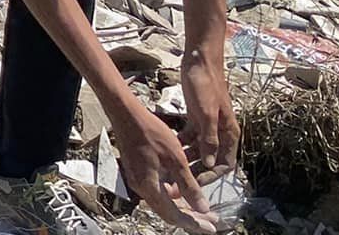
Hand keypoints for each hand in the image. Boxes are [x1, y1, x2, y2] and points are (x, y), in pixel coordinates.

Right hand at [114, 103, 218, 232]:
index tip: (212, 228)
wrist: (126, 115)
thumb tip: (203, 208)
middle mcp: (141, 188)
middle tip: (211, 221)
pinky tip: (184, 188)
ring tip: (202, 206)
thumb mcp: (176, 159)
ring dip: (183, 206)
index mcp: (150, 187)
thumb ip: (189, 186)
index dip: (194, 224)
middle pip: (168, 212)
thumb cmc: (151, 133)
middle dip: (191, 218)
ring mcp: (138, 180)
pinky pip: (157, 191)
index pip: (174, 215)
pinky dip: (173, 194)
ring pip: (163, 202)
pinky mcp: (138, 172)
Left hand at [181, 51, 239, 175]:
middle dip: (195, 171)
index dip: (210, 176)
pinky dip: (180, 144)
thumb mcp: (206, 112)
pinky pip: (189, 137)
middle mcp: (221, 133)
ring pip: (198, 150)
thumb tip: (209, 163)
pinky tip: (168, 148)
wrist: (199, 61)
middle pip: (209, 159)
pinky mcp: (196, 118)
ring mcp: (208, 126)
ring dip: (186, 159)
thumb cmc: (205, 85)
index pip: (224, 164)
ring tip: (169, 168)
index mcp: (229, 134)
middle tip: (177, 181)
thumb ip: (209, 137)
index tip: (194, 184)